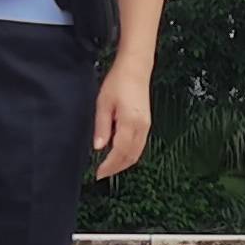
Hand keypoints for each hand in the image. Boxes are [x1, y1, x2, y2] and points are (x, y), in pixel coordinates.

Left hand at [91, 60, 153, 179]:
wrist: (135, 69)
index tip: (99, 173)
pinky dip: (130, 155)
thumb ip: (102, 127)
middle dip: (116, 168)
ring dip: (124, 163)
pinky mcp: (147, 124)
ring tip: (110, 168)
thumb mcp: (103, 104)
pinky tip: (120, 155)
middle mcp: (141, 127)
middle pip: (130, 156)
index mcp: (129, 122)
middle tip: (103, 174)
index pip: (119, 152)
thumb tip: (98, 147)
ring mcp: (146, 126)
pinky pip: (140, 146)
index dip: (109, 166)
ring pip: (137, 153)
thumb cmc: (118, 82)